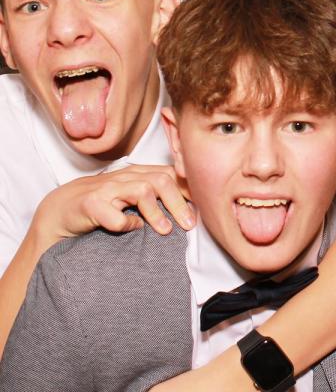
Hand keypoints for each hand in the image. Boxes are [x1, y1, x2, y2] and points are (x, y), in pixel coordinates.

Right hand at [32, 164, 195, 245]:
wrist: (61, 208)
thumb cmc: (103, 203)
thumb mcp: (131, 196)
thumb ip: (157, 196)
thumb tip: (191, 208)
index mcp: (138, 173)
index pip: (171, 173)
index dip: (189, 189)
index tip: (203, 207)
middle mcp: (125, 177)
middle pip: (161, 181)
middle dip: (179, 202)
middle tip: (189, 224)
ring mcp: (107, 188)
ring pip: (141, 191)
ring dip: (157, 212)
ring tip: (166, 230)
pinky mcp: (90, 204)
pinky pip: (113, 215)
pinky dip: (125, 223)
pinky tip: (129, 229)